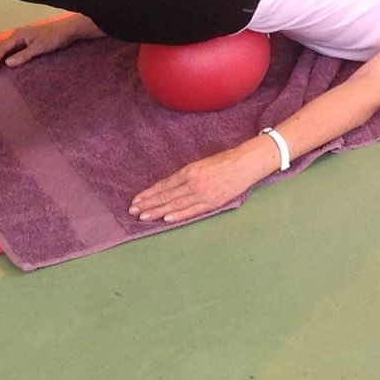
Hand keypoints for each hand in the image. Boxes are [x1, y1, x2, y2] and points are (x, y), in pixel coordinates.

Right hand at [0, 15, 92, 73]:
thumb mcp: (40, 48)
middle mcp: (16, 35)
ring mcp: (20, 37)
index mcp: (18, 35)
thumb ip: (24, 55)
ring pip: (0, 47)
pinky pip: (7, 48)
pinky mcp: (24, 41)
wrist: (67, 30)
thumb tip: (7, 63)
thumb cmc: (55, 38)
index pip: (0, 49)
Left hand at [130, 142, 271, 222]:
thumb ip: (187, 175)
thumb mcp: (202, 163)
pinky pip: (192, 210)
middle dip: (149, 204)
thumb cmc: (226, 160)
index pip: (165, 185)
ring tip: (143, 217)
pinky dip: (179, 215)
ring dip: (158, 211)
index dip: (149, 193)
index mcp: (190, 170)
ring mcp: (203, 193)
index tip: (137, 199)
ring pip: (176, 204)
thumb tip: (170, 186)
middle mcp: (193, 182)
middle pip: (166, 196)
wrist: (246, 163)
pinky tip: (167, 219)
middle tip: (133, 210)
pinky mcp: (213, 202)